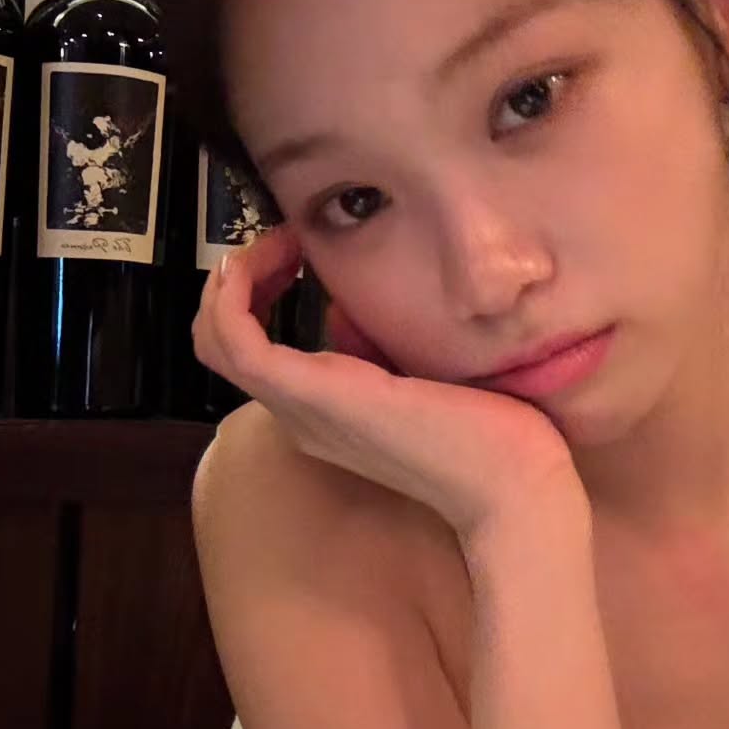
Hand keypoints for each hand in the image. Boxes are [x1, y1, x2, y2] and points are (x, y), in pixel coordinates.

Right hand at [193, 225, 583, 540]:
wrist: (512, 486)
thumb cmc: (495, 439)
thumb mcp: (434, 379)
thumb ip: (396, 350)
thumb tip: (372, 309)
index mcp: (331, 414)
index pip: (256, 352)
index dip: (261, 294)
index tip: (297, 253)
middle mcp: (303, 415)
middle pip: (220, 344)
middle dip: (238, 279)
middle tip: (279, 242)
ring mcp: (301, 408)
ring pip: (215, 339)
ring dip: (232, 278)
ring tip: (276, 242)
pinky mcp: (311, 393)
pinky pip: (235, 339)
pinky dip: (234, 290)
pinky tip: (274, 253)